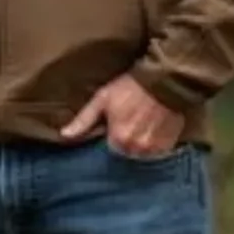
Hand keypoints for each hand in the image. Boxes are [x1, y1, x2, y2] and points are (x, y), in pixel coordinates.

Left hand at [60, 74, 185, 157]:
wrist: (164, 80)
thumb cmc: (129, 88)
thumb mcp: (101, 100)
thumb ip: (83, 121)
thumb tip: (64, 135)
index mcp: (119, 140)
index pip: (110, 148)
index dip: (113, 135)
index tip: (116, 122)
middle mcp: (137, 148)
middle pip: (126, 151)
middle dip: (126, 140)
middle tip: (131, 120)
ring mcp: (155, 148)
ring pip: (142, 153)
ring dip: (141, 142)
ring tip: (143, 123)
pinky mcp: (169, 144)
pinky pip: (158, 150)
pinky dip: (155, 142)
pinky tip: (155, 126)